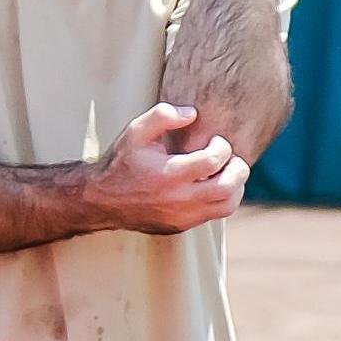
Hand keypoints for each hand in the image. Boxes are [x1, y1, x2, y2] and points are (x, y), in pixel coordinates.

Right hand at [89, 102, 247, 235]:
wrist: (103, 200)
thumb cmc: (122, 162)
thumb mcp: (136, 131)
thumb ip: (163, 115)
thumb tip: (192, 114)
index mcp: (169, 174)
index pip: (214, 160)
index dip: (222, 147)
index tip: (215, 140)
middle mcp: (178, 200)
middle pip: (227, 188)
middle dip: (238, 169)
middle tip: (233, 159)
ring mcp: (181, 217)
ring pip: (226, 206)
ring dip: (235, 188)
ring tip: (228, 173)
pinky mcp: (181, 226)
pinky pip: (213, 215)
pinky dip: (220, 199)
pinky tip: (212, 185)